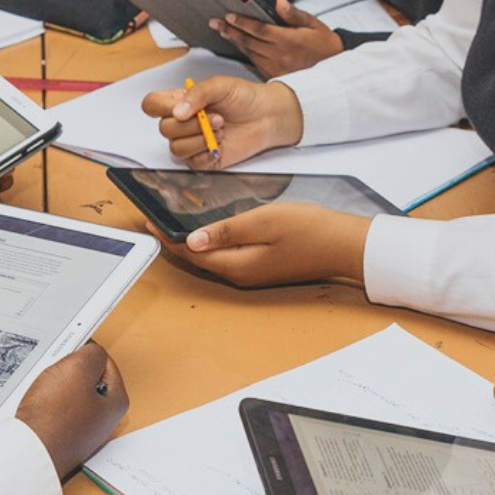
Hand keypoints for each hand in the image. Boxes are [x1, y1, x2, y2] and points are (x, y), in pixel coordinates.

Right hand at [16, 342, 127, 478]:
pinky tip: (37, 407)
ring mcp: (83, 430)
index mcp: (116, 402)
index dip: (85, 352)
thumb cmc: (54, 417)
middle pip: (87, 379)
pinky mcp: (64, 438)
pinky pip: (57, 411)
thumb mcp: (78, 369)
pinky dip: (46, 405)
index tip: (70, 349)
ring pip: (69, 394)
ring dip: (55, 387)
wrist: (29, 453)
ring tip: (44, 391)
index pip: (104, 362)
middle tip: (55, 372)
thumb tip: (93, 352)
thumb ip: (92, 354)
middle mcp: (103, 419)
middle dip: (69, 372)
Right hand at [141, 77, 302, 169]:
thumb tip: (177, 112)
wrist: (267, 116)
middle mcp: (182, 123)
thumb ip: (197, 94)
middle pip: (164, 129)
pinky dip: (208, 153)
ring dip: (201, 139)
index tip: (180, 107)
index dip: (159, 107)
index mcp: (180, 101)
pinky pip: (193, 163)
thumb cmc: (244, 97)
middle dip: (191, 125)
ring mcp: (191, 142)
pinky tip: (221, 144)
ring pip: (177, 149)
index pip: (151, 105)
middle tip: (216, 117)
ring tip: (221, 129)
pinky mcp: (204, 159)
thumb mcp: (220, 85)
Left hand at [149, 202, 369, 286]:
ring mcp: (251, 273)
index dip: (167, 237)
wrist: (346, 244)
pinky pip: (226, 256)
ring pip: (210, 258)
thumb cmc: (310, 229)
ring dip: (190, 242)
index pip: (191, 253)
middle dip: (173, 241)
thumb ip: (227, 231)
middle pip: (197, 259)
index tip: (148, 220)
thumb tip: (191, 240)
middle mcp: (240, 275)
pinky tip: (207, 229)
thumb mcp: (264, 222)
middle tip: (154, 220)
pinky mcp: (261, 266)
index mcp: (237, 266)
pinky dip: (210, 242)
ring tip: (172, 222)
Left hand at [212, 0, 343, 77]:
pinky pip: (254, 62)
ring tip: (221, 30)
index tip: (230, 15)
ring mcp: (275, 68)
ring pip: (249, 52)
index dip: (244, 23)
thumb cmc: (324, 45)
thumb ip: (295, 14)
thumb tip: (280, 2)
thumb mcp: (314, 25)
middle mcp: (281, 56)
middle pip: (250, 42)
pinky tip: (235, 43)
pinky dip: (243, 52)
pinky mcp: (273, 75)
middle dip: (231, 30)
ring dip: (234, 41)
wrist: (334, 71)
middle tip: (215, 22)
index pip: (261, 30)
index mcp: (291, 41)